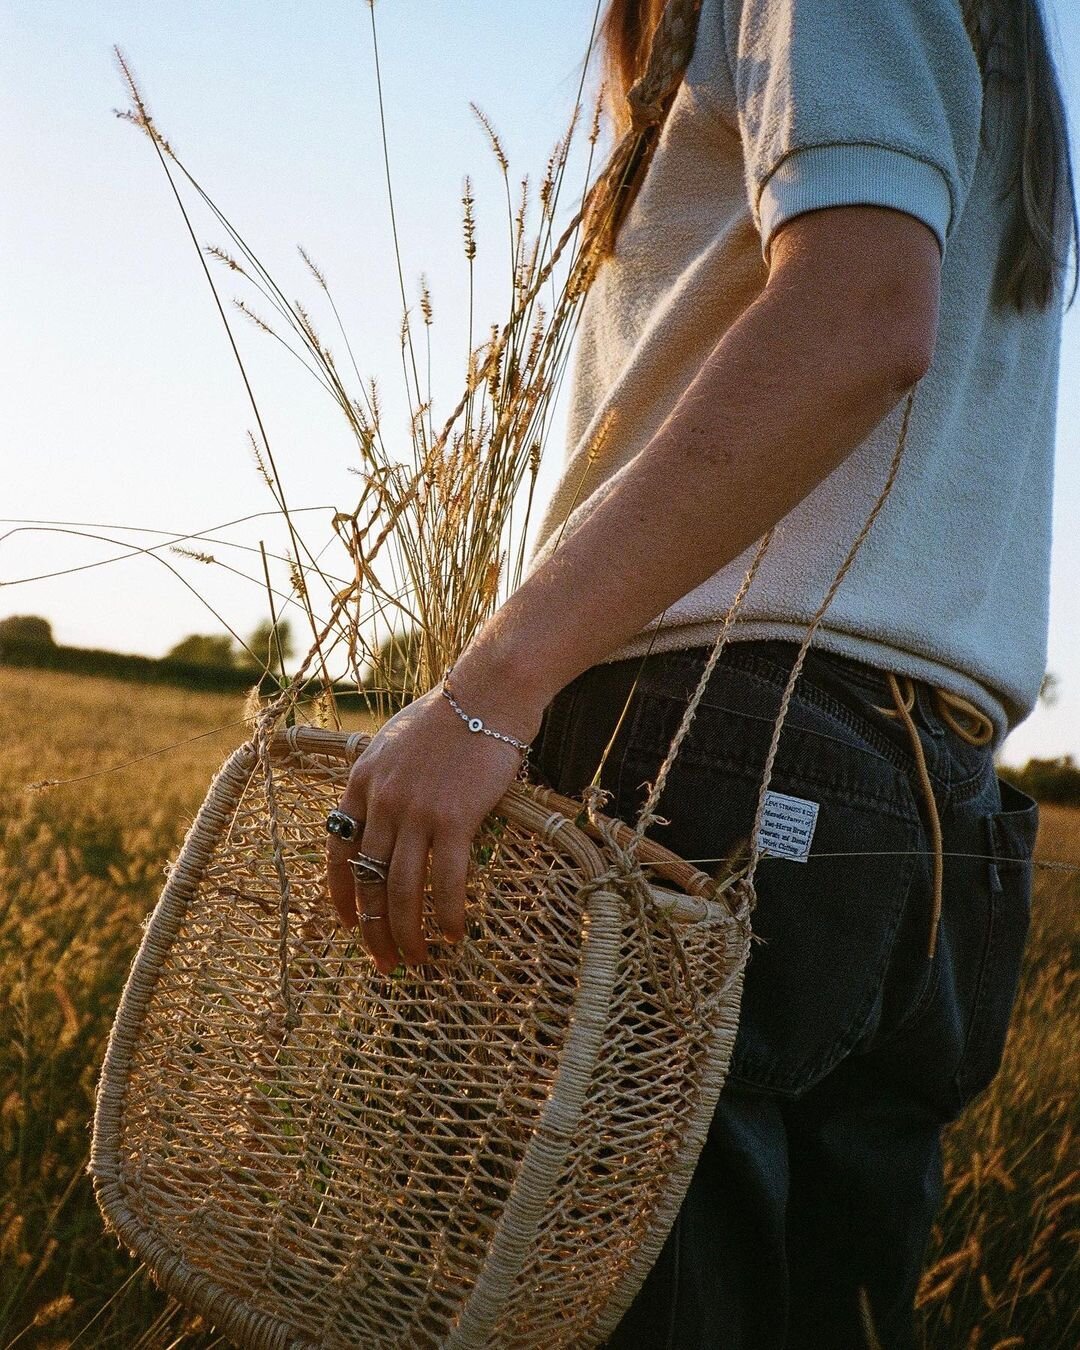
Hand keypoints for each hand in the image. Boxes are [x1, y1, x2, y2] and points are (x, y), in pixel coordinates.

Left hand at [324, 678, 542, 974]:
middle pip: (369, 880)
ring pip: (402, 889)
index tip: (348, 923)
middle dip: (373, 928)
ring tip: (418, 959)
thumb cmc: (449, 715)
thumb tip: (384, 814)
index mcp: (361, 781)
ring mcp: (416, 811)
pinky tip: (454, 934)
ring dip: (407, 932)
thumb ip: (383, 780)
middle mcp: (382, 800)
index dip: (342, 894)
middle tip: (384, 961)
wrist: (487, 694)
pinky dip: (448, 914)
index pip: (338, 850)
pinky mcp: (454, 818)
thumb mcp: (394, 742)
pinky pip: (446, 880)